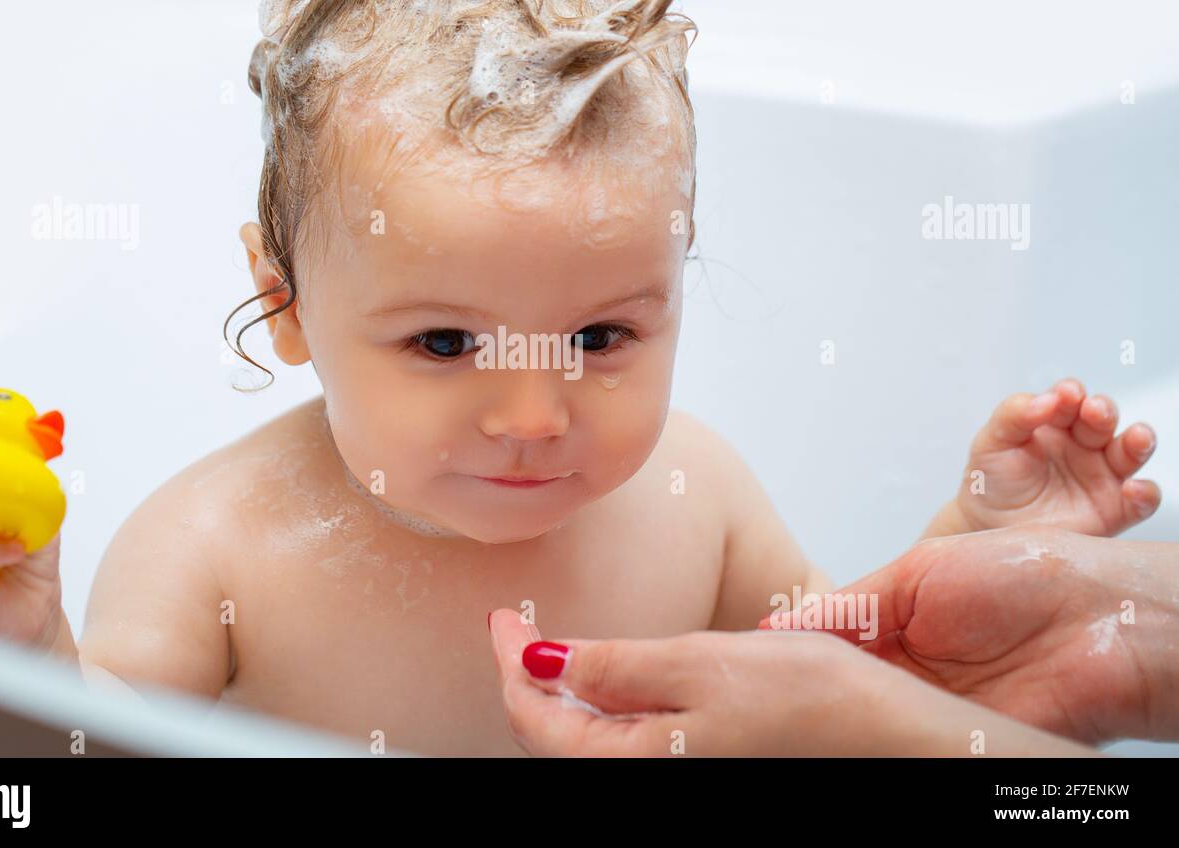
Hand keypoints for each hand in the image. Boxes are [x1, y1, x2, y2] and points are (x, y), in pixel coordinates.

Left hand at [488, 609, 1093, 756]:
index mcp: (635, 764)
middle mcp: (650, 778)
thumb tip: (537, 663)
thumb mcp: (700, 665)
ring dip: (564, 693)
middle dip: (528, 680)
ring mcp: (678, 772)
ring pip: (591, 741)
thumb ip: (613, 668)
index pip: (534, 719)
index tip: (499, 617)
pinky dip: (607, 705)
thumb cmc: (812, 701)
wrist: (896, 738)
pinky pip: (630, 741)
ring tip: (553, 646)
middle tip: (515, 628)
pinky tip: (613, 676)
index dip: (508, 663)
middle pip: (556, 737)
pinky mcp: (704, 762)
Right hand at [762, 525, 1178, 744]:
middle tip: (762, 686)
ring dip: (834, 712)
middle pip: (841, 685)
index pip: (829, 644)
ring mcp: (933, 710)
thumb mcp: (920, 572)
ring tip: (792, 706)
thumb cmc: (1026, 573)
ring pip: (866, 719)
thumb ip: (852, 602)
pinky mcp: (958, 741)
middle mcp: (912, 672)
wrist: (1101, 618)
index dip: (791, 650)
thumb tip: (783, 625)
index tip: (750, 656)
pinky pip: (904, 742)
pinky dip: (877, 737)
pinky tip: (850, 728)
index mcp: (899, 626)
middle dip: (804, 685)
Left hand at [947, 378, 1158, 536]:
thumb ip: (1013, 415)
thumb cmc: (992, 480)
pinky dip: (1145, 493)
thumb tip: (1046, 399)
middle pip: (1104, 419)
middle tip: (1094, 411)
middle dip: (1103, 410)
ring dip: (1139, 442)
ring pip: (1132, 452)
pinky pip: (1141, 500)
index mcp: (1055, 422)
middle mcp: (1084, 444)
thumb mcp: (992, 442)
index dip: (1071, 394)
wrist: (989, 528)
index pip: (1070, 400)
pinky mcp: (1114, 509)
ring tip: (1137, 439)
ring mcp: (1102, 475)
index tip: (1066, 395)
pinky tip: (1134, 489)